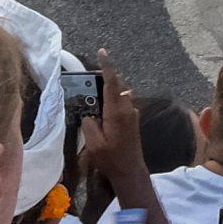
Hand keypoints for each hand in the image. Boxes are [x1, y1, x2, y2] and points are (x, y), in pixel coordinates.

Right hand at [77, 57, 152, 201]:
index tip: (102, 53)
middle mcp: (128, 109)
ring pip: (120, 95)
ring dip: (108, 92)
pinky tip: (101, 111)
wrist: (130, 170)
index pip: (113, 83)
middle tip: (89, 79)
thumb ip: (89, 125)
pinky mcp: (133, 120)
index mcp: (117, 112)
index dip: (107, 67)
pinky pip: (122, 104)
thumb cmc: (111, 159)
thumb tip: (89, 115)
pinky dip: (112, 101)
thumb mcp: (93, 143)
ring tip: (92, 95)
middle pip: (117, 86)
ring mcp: (133, 114)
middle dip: (105, 79)